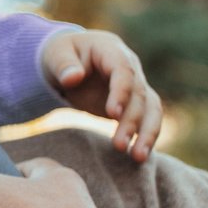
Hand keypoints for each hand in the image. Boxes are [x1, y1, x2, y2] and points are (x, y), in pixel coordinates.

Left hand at [41, 30, 162, 160]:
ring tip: (139, 157)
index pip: (123, 71)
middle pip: (139, 94)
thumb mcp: (55, 55)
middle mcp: (130, 67)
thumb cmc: (60, 55)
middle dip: (131, 121)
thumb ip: (63, 65)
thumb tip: (72, 78)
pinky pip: (147, 120)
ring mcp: (135, 86)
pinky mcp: (134, 104)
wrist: (70, 61)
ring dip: (147, 133)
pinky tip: (139, 156)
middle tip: (119, 146)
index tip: (112, 114)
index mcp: (111, 50)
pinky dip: (145, 137)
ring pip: (151, 109)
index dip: (121, 92)